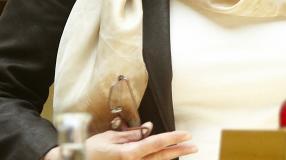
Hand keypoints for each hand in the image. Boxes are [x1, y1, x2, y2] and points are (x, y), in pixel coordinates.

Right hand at [42, 122, 196, 159]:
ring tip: (185, 150)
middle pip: (161, 156)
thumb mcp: (111, 137)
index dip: (173, 138)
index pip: (156, 143)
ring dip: (171, 155)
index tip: (187, 134)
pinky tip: (165, 155)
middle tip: (194, 145)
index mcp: (129, 154)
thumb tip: (148, 129)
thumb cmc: (91, 150)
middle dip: (179, 150)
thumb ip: (131, 135)